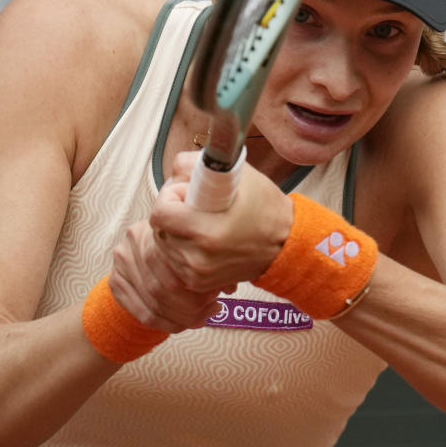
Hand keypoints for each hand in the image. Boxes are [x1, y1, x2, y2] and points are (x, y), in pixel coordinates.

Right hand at [108, 220, 225, 332]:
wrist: (149, 248)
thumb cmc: (182, 247)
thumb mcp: (199, 247)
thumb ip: (213, 262)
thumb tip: (228, 287)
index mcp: (154, 227)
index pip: (175, 265)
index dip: (200, 286)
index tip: (218, 294)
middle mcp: (133, 242)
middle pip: (163, 286)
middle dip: (193, 305)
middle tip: (214, 308)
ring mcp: (121, 263)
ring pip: (155, 303)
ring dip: (183, 318)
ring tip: (203, 317)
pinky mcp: (115, 282)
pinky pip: (144, 313)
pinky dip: (167, 324)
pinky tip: (184, 324)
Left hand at [149, 151, 293, 291]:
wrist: (286, 244)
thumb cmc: (264, 206)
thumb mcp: (238, 174)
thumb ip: (197, 164)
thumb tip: (174, 170)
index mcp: (207, 232)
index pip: (159, 214)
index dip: (169, 196)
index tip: (187, 192)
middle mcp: (199, 258)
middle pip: (159, 229)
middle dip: (171, 213)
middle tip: (193, 206)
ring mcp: (197, 274)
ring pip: (164, 245)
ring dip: (174, 231)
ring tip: (199, 223)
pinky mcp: (198, 283)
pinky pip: (174, 260)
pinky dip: (181, 248)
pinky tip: (201, 240)